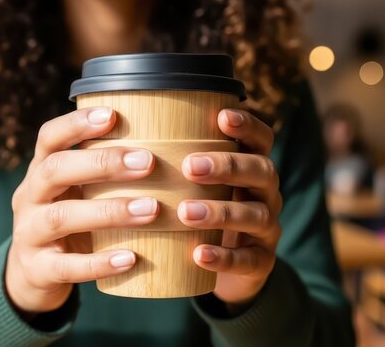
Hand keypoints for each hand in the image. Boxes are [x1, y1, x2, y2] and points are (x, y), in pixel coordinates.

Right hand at [6, 107, 157, 314]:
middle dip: (102, 163)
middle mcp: (29, 197)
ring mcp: (29, 234)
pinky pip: (68, 266)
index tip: (112, 115)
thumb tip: (170, 146)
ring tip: (151, 209)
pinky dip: (99, 263)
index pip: (49, 138)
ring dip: (109, 211)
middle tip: (148, 161)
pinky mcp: (38, 269)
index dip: (76, 124)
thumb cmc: (72, 220)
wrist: (33, 274)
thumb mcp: (78, 191)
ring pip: (62, 217)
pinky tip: (131, 258)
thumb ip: (105, 172)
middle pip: (55, 170)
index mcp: (41, 171)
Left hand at [178, 109, 281, 312]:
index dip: (248, 125)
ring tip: (185, 213)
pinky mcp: (261, 262)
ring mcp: (267, 228)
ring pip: (256, 215)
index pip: (261, 139)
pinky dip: (224, 257)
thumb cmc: (197, 212)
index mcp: (251, 167)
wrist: (222, 268)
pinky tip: (198, 254)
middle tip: (190, 167)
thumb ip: (172, 161)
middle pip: (261, 171)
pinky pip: (250, 259)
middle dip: (228, 166)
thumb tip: (118, 127)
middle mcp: (265, 193)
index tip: (221, 117)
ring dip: (221, 212)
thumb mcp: (192, 185)